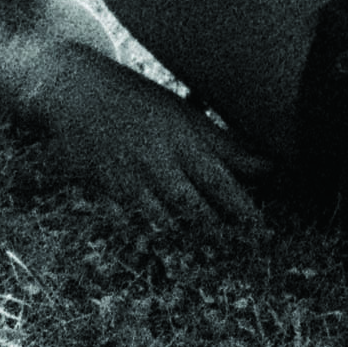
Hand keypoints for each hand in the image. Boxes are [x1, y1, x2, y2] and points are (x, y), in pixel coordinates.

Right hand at [43, 49, 271, 236]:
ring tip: (205, 256)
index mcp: (181, 138)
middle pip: (191, 203)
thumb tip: (267, 165)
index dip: (241, 205)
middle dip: (215, 229)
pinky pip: (125, 220)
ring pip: (160, 216)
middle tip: (238, 250)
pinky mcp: (103, 188)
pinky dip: (141, 233)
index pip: (218, 178)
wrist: (80, 90)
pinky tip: (156, 245)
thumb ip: (224, 144)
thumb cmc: (142, 102)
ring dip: (182, 235)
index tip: (260, 228)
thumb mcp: (185, 116)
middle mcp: (157, 159)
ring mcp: (128, 175)